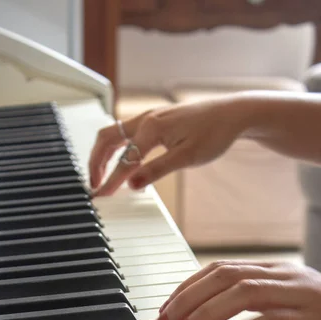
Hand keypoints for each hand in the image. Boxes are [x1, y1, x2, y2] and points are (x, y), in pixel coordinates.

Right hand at [89, 95, 244, 195]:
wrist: (233, 113)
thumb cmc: (214, 132)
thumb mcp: (187, 158)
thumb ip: (157, 170)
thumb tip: (132, 184)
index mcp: (151, 128)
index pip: (124, 160)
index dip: (111, 181)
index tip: (100, 197)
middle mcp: (146, 119)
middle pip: (107, 140)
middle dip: (96, 163)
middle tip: (94, 185)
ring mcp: (150, 117)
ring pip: (114, 134)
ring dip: (103, 154)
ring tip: (101, 175)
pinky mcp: (156, 120)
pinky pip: (126, 133)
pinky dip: (115, 147)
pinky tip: (120, 160)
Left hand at [152, 260, 320, 319]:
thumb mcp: (284, 303)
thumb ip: (251, 302)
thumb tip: (205, 312)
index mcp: (275, 269)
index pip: (220, 268)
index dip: (187, 286)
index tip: (165, 308)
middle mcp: (284, 275)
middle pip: (225, 276)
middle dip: (187, 299)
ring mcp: (299, 295)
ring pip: (242, 293)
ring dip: (203, 314)